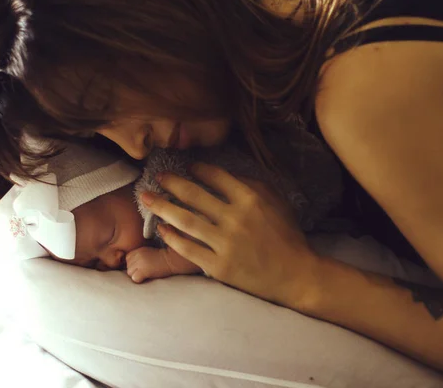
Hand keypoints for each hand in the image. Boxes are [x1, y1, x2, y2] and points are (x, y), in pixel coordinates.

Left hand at [126, 246, 201, 282]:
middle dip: (135, 270)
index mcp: (137, 250)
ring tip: (147, 273)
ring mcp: (139, 263)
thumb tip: (131, 266)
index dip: (134, 264)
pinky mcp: (143, 271)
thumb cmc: (162, 257)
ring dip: (137, 275)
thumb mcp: (147, 252)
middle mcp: (136, 255)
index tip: (143, 265)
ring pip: (130, 274)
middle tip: (146, 270)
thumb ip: (138, 256)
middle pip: (128, 268)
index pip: (127, 260)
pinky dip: (140, 279)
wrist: (172, 259)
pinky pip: (135, 279)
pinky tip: (147, 277)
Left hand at [140, 163, 320, 306]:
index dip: (197, 169)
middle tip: (158, 177)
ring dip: (162, 207)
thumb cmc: (287, 236)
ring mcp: (225, 243)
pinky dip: (172, 237)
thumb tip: (222, 175)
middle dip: (171, 183)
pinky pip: (188, 249)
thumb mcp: (277, 202)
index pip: (216, 177)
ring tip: (147, 198)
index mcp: (251, 199)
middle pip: (193, 195)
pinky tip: (162, 228)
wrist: (296, 275)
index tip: (187, 167)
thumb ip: (252, 185)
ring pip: (185, 220)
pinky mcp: (219, 266)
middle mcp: (235, 218)